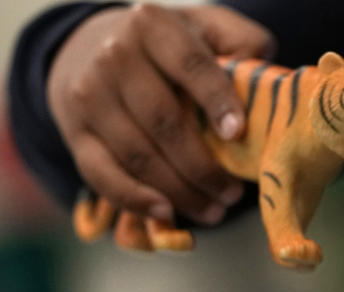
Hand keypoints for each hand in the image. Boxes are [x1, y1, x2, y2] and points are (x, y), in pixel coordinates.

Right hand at [47, 4, 275, 223]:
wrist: (94, 48)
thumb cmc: (171, 47)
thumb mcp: (208, 29)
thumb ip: (243, 45)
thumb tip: (267, 83)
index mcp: (154, 27)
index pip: (190, 66)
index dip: (215, 100)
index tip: (238, 134)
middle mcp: (115, 57)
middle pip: (164, 122)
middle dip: (204, 167)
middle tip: (234, 193)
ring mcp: (90, 97)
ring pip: (138, 155)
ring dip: (180, 191)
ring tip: (214, 210)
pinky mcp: (76, 133)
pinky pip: (102, 175)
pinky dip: (135, 200)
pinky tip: (167, 213)